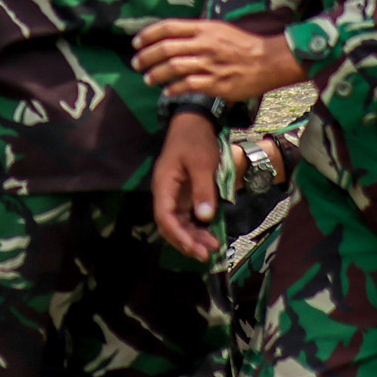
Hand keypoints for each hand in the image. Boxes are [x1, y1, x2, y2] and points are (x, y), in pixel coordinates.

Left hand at [136, 18, 306, 105]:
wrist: (269, 61)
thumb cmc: (243, 45)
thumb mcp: (219, 29)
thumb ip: (196, 32)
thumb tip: (171, 37)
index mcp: (204, 29)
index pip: (168, 27)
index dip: (148, 35)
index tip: (136, 43)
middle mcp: (204, 45)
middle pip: (166, 49)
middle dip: (146, 57)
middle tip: (136, 64)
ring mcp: (210, 65)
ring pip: (173, 68)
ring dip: (155, 74)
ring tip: (148, 79)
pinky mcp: (216, 84)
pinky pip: (187, 86)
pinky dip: (173, 89)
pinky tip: (167, 92)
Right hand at [150, 112, 222, 262]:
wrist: (194, 122)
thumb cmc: (195, 140)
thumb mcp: (201, 164)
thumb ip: (203, 190)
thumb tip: (204, 217)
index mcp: (164, 185)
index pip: (164, 217)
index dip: (178, 235)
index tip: (195, 248)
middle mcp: (166, 193)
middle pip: (170, 224)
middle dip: (187, 241)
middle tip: (207, 254)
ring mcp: (175, 194)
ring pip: (179, 223)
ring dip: (193, 236)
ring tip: (213, 247)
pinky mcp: (185, 194)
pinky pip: (188, 216)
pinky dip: (197, 227)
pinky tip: (210, 234)